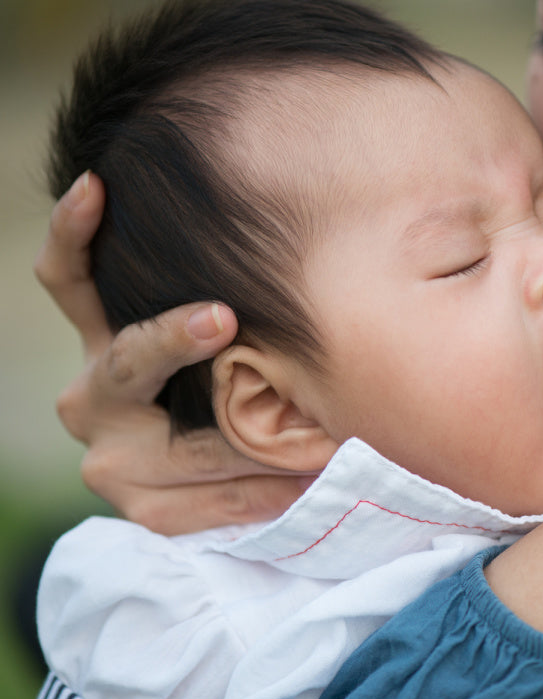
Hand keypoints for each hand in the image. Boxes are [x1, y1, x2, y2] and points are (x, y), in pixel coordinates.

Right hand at [35, 172, 314, 533]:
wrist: (202, 476)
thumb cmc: (224, 374)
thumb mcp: (211, 333)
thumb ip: (221, 295)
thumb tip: (279, 220)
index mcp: (100, 338)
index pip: (66, 277)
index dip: (74, 231)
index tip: (97, 187)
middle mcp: (91, 396)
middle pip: (125, 359)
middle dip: (173, 337)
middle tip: (223, 316)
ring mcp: (111, 460)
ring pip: (188, 444)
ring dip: (256, 436)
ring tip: (319, 423)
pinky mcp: (144, 511)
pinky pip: (213, 505)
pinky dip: (262, 492)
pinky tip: (302, 485)